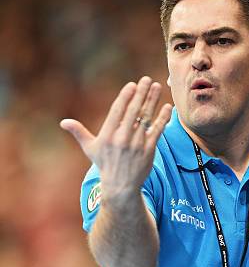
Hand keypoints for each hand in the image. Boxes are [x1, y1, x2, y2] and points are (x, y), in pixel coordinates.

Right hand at [60, 76, 171, 196]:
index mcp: (107, 136)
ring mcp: (137, 145)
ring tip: (157, 86)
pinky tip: (167, 107)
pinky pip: (157, 131)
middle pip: (133, 111)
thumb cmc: (105, 164)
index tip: (131, 85)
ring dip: (152, 101)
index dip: (125, 97)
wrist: (121, 187)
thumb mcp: (90, 149)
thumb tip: (63, 122)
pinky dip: (163, 118)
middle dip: (140, 94)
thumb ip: (79, 132)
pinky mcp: (149, 150)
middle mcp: (122, 139)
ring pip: (147, 118)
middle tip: (146, 80)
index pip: (117, 112)